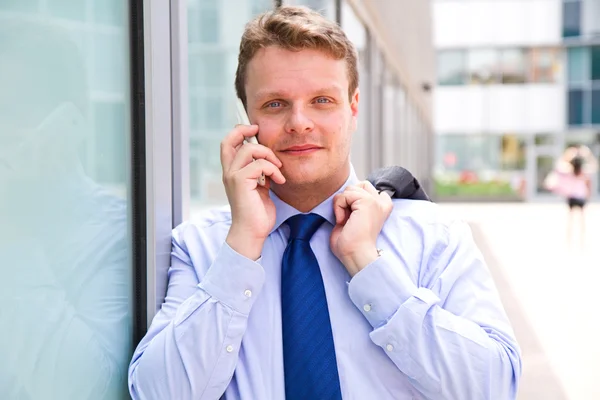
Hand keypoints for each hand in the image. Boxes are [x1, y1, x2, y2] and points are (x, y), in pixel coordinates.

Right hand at [221, 124, 285, 259]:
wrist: (252, 232)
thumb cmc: (257, 213)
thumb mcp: (260, 187)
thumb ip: (260, 173)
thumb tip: (268, 161)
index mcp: (232, 172)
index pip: (228, 144)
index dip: (239, 132)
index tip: (254, 130)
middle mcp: (229, 172)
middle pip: (229, 140)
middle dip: (245, 130)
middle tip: (259, 131)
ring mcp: (232, 176)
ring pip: (249, 150)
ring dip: (269, 156)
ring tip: (278, 169)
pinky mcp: (240, 182)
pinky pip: (259, 164)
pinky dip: (273, 169)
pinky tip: (279, 180)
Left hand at [330, 181, 392, 275]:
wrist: (355, 254)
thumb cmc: (351, 243)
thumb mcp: (353, 217)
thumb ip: (353, 203)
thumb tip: (343, 194)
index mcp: (381, 207)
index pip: (366, 187)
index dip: (354, 197)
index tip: (352, 215)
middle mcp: (381, 202)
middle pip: (359, 184)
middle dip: (348, 198)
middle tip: (347, 217)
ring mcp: (375, 201)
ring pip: (350, 189)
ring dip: (341, 203)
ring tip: (345, 220)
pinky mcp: (367, 202)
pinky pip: (345, 195)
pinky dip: (339, 207)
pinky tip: (343, 220)